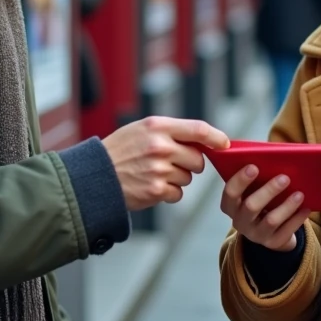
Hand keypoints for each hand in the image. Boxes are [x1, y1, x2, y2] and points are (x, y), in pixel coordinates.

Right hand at [102, 116, 229, 210]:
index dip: (216, 137)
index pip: (198, 129)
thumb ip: (170, 131)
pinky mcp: (156, 190)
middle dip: (191, 163)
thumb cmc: (120, 150)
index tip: (225, 144)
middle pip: (198, 159)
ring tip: (153, 174)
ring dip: (177, 179)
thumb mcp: (141, 129)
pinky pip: (177, 193)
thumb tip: (203, 140)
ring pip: (188, 178)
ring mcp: (158, 169)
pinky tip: (151, 186)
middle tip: (172, 163)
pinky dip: (168, 193)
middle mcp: (160, 146)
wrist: (95, 176)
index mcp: (157, 126)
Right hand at [219, 165, 310, 251]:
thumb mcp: (253, 189)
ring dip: (286, 206)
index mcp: (231, 205)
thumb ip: (256, 176)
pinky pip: (286, 232)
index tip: (254, 166)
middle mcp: (240, 222)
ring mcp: (256, 235)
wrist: (269, 230)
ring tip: (300, 193)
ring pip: (271, 221)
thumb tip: (272, 155)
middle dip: (268, 190)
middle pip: (251, 207)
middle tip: (285, 177)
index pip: (230, 193)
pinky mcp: (272, 243)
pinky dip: (297, 219)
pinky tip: (307, 208)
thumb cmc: (260, 199)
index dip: (240, 180)